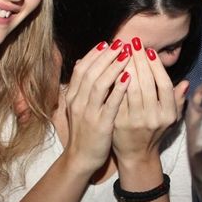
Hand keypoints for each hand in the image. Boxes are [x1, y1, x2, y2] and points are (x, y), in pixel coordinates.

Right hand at [61, 40, 131, 173]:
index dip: (93, 54)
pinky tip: (129, 78)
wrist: (80, 158)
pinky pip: (110, 103)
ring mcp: (88, 113)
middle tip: (121, 43)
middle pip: (90, 72)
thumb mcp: (77, 106)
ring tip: (126, 55)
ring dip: (113, 67)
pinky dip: (118, 89)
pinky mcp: (100, 125)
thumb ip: (80, 86)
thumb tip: (80, 61)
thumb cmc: (83, 131)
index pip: (81, 69)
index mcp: (72, 96)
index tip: (107, 43)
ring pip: (98, 84)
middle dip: (106, 56)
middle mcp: (78, 102)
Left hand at [112, 40, 188, 166]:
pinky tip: (110, 68)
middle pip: (146, 83)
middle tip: (132, 43)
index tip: (148, 50)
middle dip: (138, 60)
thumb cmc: (154, 131)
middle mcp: (153, 118)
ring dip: (126, 67)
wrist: (136, 155)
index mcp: (168, 114)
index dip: (156, 65)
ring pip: (130, 89)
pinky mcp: (118, 123)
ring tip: (121, 51)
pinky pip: (116, 98)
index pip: (163, 84)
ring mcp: (135, 121)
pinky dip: (114, 82)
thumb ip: (178, 100)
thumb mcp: (171, 118)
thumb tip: (185, 83)